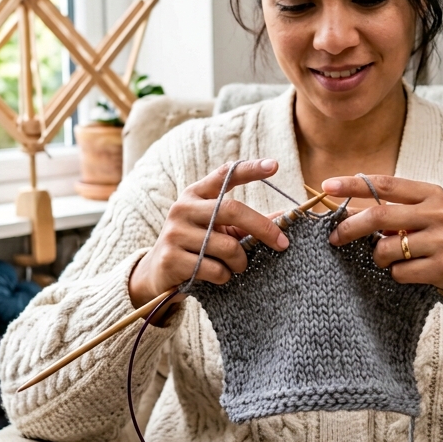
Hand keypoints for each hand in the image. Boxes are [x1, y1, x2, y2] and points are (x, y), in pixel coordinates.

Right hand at [129, 160, 289, 306]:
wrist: (158, 274)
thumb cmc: (197, 247)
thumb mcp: (219, 230)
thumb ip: (246, 223)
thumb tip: (284, 217)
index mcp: (196, 195)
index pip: (224, 175)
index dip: (249, 170)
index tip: (273, 165)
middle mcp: (183, 208)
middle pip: (231, 210)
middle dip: (262, 228)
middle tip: (282, 243)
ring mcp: (175, 233)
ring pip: (227, 246)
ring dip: (241, 261)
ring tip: (237, 266)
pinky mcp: (172, 258)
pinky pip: (215, 269)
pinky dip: (225, 276)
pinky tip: (219, 276)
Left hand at [323, 175, 442, 315]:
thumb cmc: (442, 242)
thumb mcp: (423, 218)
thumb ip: (392, 212)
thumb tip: (345, 211)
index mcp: (431, 194)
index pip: (385, 184)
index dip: (353, 184)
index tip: (327, 185)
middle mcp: (438, 212)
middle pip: (379, 215)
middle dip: (350, 227)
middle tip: (334, 237)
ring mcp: (442, 239)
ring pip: (386, 248)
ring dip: (379, 259)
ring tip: (394, 260)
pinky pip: (399, 272)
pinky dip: (397, 274)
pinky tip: (412, 273)